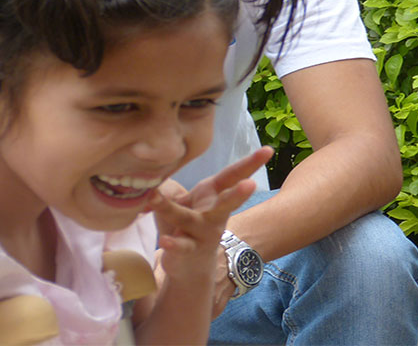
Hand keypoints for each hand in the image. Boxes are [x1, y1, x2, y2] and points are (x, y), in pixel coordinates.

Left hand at [148, 147, 271, 315]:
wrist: (189, 266)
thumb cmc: (185, 223)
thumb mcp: (177, 197)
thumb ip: (166, 182)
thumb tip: (148, 170)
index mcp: (213, 194)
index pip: (233, 175)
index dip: (251, 163)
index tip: (269, 151)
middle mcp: (214, 214)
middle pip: (227, 202)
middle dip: (238, 194)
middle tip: (251, 185)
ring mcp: (203, 234)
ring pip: (191, 220)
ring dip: (172, 209)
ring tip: (154, 197)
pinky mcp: (189, 251)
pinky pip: (181, 246)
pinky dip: (172, 243)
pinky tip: (164, 241)